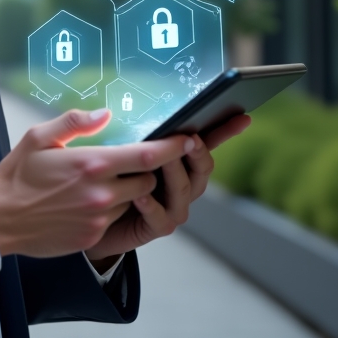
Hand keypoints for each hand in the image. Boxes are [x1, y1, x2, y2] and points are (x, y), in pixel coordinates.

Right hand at [0, 108, 194, 258]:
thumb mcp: (38, 137)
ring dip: (128, 191)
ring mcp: (99, 217)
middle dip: (145, 171)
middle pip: (147, 180)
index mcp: (91, 164)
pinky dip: (110, 209)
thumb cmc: (17, 176)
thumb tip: (105, 113)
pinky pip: (115, 219)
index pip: (146, 156)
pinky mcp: (93, 235)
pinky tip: (85, 202)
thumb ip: (74, 122)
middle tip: (126, 162)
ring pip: (133, 200)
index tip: (188, 140)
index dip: (172, 148)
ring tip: (101, 183)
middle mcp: (101, 192)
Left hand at [84, 112, 251, 262]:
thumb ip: (123, 132)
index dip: (224, 130)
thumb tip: (108, 110)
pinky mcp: (158, 226)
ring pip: (183, 188)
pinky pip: (160, 216)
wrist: (96, 219)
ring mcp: (173, 206)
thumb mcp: (117, 149)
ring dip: (174, 172)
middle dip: (198, 152)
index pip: (206, 141)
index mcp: (178, 160)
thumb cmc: (109, 178)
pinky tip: (139, 195)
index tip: (242, 116)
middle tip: (191, 138)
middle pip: (202, 167)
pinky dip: (151, 205)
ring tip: (161, 160)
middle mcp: (182, 183)